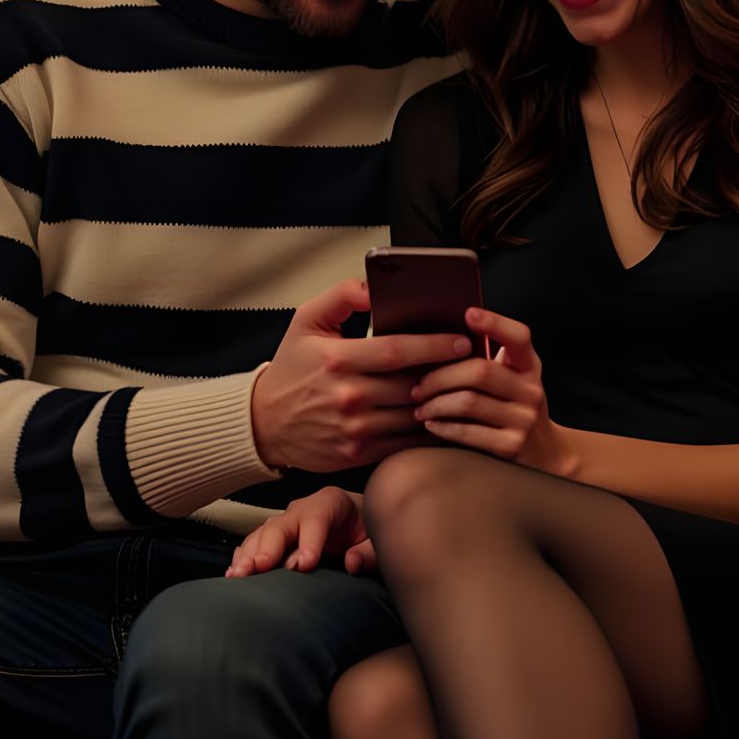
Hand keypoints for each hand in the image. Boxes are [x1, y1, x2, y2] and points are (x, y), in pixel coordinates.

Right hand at [226, 487, 375, 577]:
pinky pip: (254, 545)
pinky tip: (233, 573)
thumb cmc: (366, 532)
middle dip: (268, 548)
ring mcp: (285, 522)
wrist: (359, 525)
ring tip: (238, 575)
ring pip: (262, 535)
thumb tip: (351, 563)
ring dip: (248, 555)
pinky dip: (243, 558)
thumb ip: (369, 552)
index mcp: (330, 502)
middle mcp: (302, 508)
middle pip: (280, 525)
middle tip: (259, 568)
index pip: (316, 519)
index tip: (305, 565)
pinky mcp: (275, 538)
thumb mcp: (377, 540)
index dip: (309, 541)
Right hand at [250, 278, 472, 472]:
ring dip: (443, 403)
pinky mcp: (359, 454)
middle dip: (447, 373)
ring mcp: (355, 429)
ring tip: (465, 388)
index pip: (398, 351)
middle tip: (474, 363)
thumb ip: (342, 295)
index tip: (462, 340)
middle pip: (412, 384)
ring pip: (414, 415)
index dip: (435, 345)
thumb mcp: (306, 320)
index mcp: (338, 359)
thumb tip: (374, 285)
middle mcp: (348, 396)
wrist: (264, 423)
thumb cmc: (292, 367)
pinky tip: (444, 416)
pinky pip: (405, 443)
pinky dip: (428, 431)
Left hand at [410, 308, 571, 474]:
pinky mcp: (512, 446)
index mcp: (529, 366)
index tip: (468, 314)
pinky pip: (468, 432)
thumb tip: (442, 337)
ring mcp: (524, 419)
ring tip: (420, 406)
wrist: (544, 453)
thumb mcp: (513, 379)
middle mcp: (531, 390)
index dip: (495, 323)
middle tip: (417, 385)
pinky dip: (443, 426)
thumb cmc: (513, 406)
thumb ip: (490, 359)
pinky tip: (431, 424)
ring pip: (468, 402)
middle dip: (440, 376)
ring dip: (435, 403)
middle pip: (480, 371)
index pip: (519, 337)